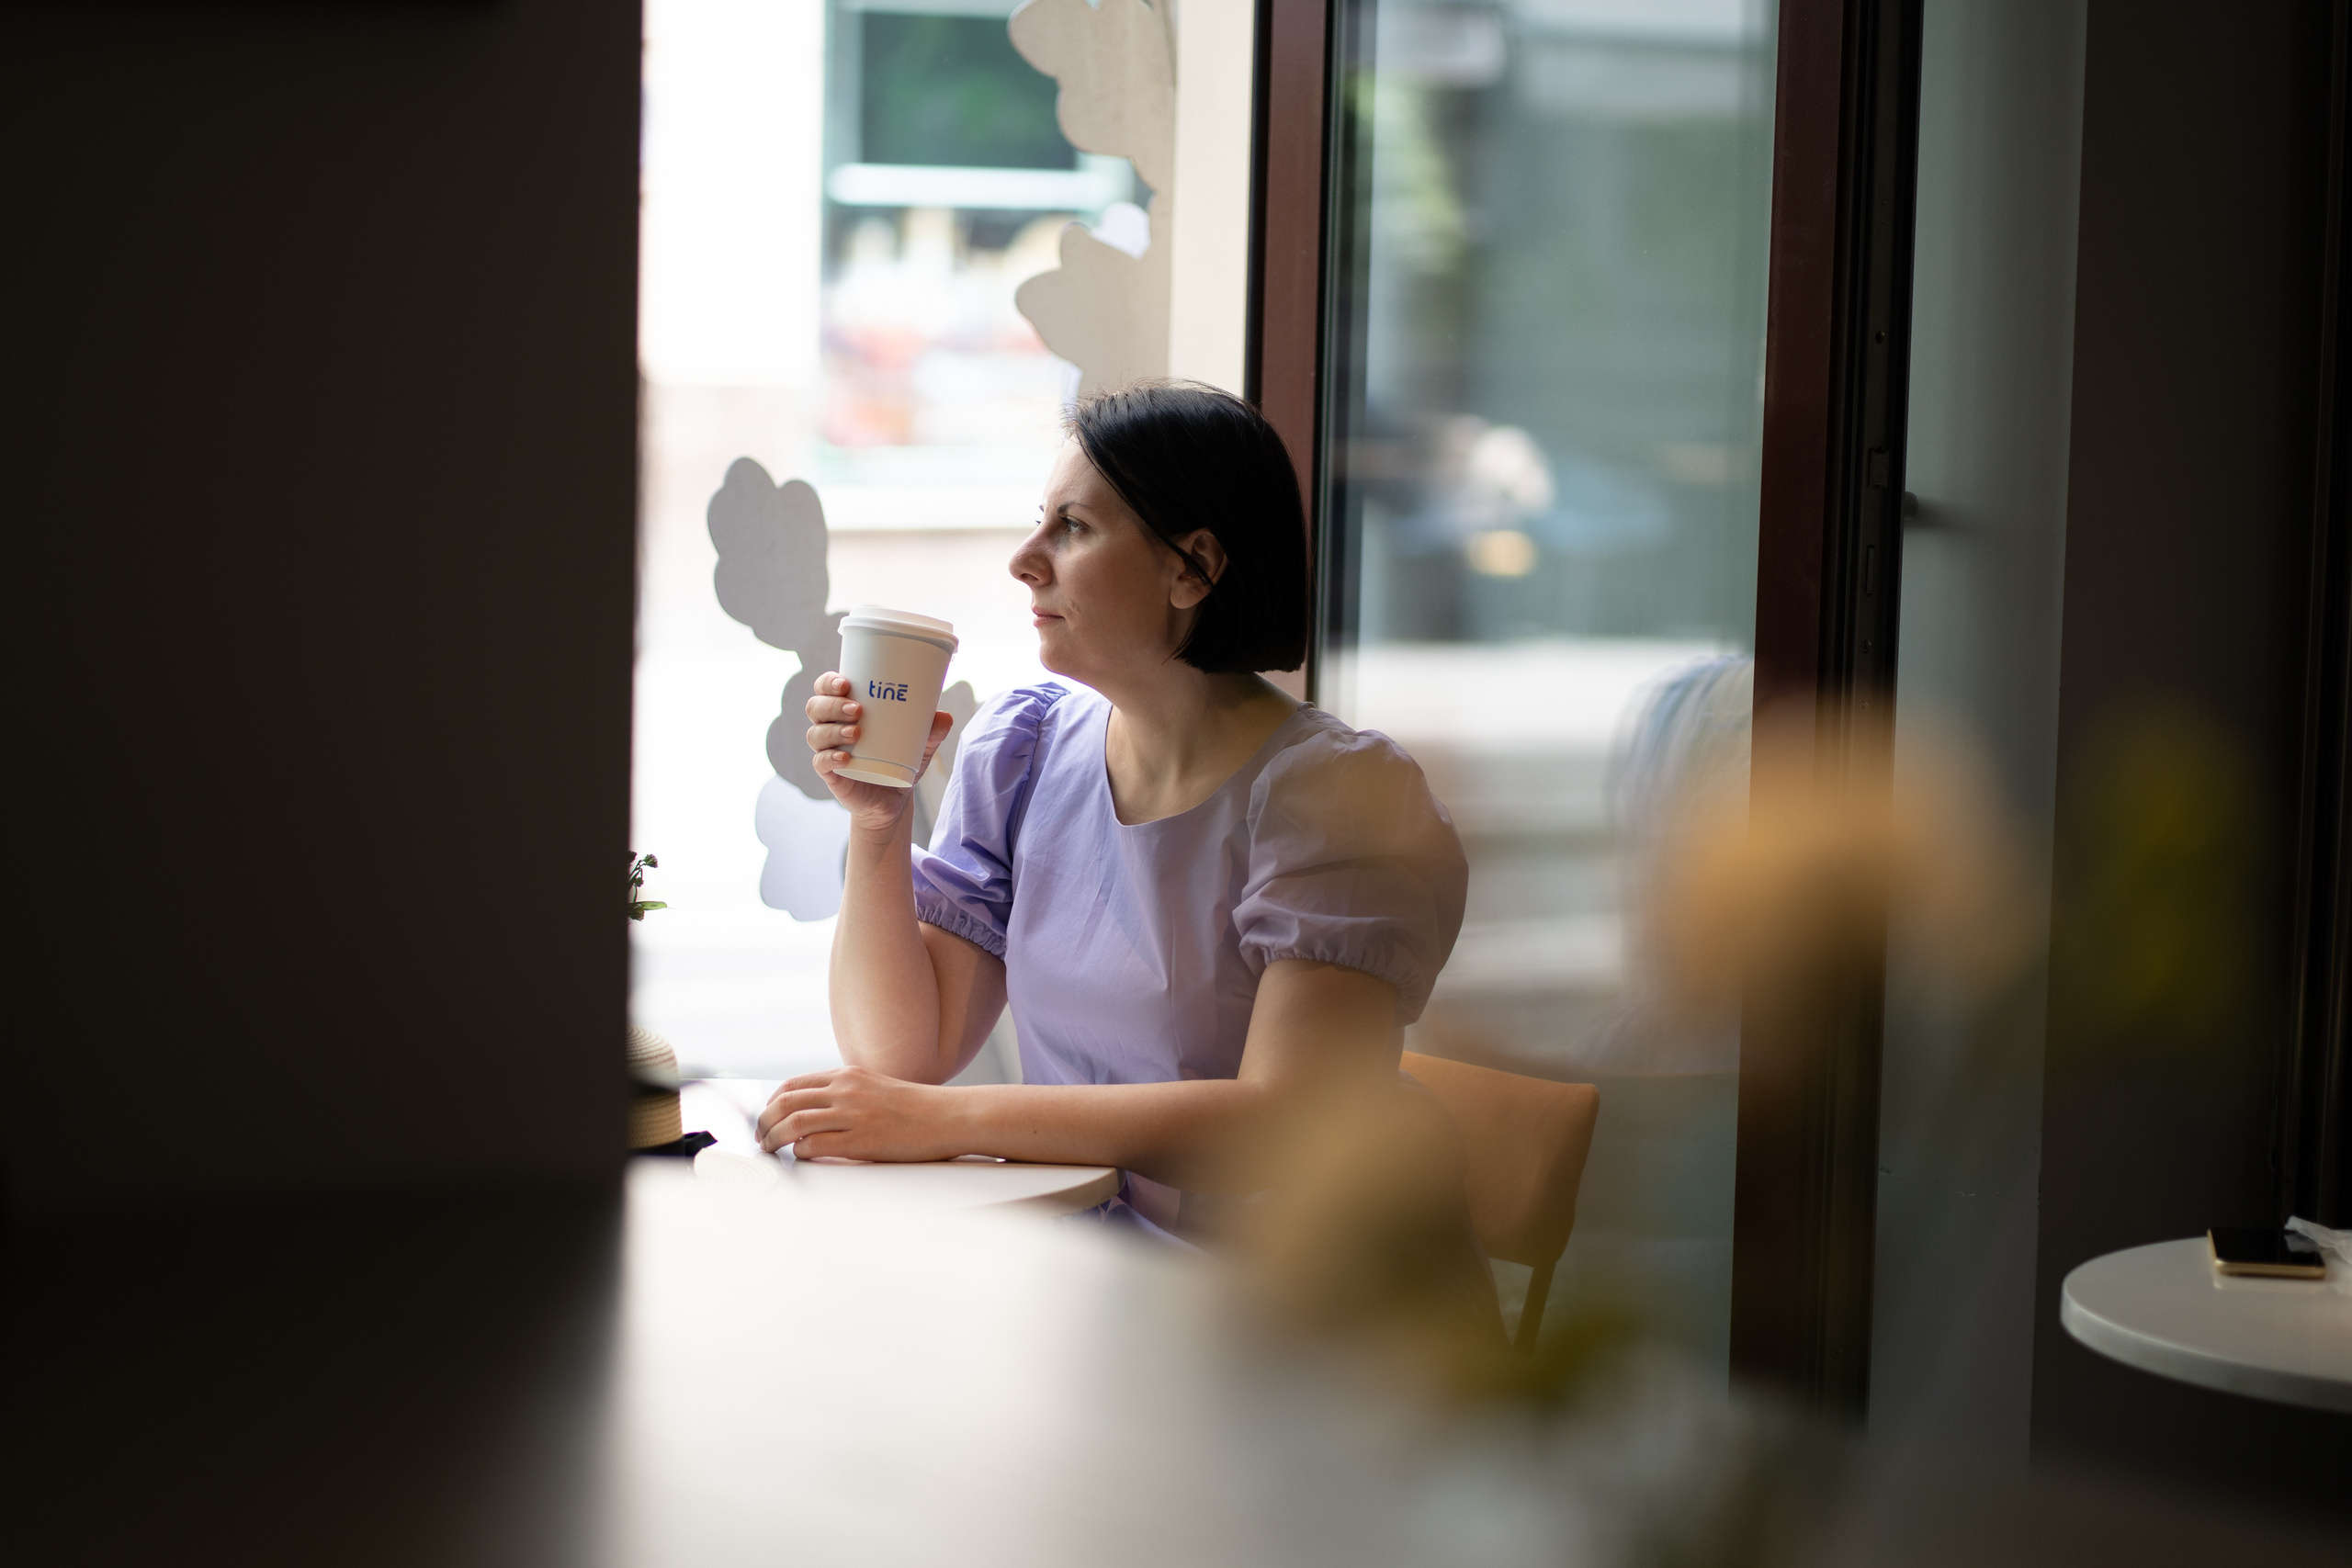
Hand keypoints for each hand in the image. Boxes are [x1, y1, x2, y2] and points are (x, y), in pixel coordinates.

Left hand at [757, 1064, 964, 1160]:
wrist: (949, 1117)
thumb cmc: (917, 1109)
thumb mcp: (876, 1088)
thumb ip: (847, 1095)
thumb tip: (816, 1113)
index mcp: (848, 1076)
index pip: (793, 1085)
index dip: (772, 1103)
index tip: (767, 1118)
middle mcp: (845, 1091)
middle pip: (785, 1103)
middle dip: (764, 1122)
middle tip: (760, 1138)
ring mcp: (851, 1115)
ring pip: (792, 1124)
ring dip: (773, 1139)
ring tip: (770, 1150)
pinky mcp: (858, 1141)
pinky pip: (813, 1146)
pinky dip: (799, 1154)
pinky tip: (801, 1158)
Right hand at [805, 673, 954, 836]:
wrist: (894, 799)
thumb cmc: (900, 760)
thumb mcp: (920, 744)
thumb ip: (933, 731)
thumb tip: (945, 716)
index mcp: (846, 710)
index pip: (825, 688)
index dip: (829, 682)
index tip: (846, 683)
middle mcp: (831, 727)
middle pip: (815, 707)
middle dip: (832, 704)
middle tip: (857, 709)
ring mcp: (828, 750)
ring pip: (815, 734)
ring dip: (832, 729)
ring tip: (856, 732)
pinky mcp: (830, 774)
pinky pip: (820, 762)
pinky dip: (829, 758)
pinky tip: (845, 758)